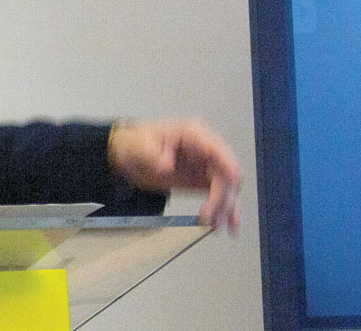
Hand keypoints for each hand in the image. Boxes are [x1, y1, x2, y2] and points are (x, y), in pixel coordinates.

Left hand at [107, 118, 241, 233]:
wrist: (128, 153)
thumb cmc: (137, 142)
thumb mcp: (141, 146)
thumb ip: (154, 156)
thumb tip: (166, 168)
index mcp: (193, 134)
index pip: (217, 151)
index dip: (229, 168)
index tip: (232, 186)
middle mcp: (205, 149)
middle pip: (225, 174)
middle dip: (222, 197)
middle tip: (208, 218)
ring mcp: (206, 165)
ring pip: (227, 188)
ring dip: (226, 208)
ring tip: (216, 227)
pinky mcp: (203, 180)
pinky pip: (219, 195)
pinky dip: (223, 210)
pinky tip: (225, 224)